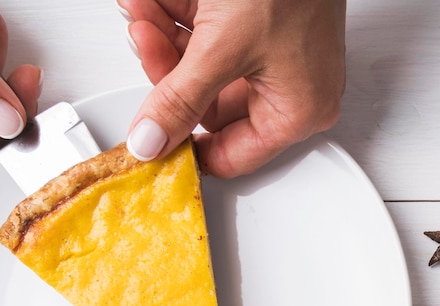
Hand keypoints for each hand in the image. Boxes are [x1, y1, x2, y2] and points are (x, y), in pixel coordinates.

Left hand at [119, 0, 345, 177]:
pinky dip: (179, 20)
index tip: (147, 138)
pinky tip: (154, 4)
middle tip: (144, 46)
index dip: (183, 148)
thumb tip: (151, 141)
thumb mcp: (223, 48)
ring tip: (142, 13)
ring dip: (165, 41)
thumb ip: (180, 100)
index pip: (230, 156)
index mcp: (297, 111)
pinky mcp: (258, 26)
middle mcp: (288, 89)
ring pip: (203, 70)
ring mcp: (273, 56)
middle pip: (207, 107)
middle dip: (167, 72)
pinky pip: (210, 38)